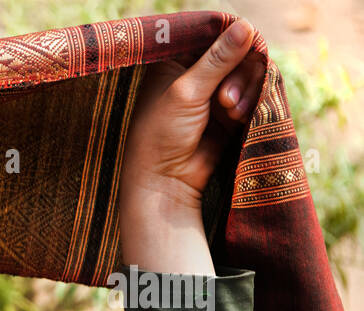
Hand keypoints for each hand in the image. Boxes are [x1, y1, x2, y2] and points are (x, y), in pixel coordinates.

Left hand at [120, 17, 265, 213]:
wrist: (166, 183)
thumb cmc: (162, 136)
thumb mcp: (187, 92)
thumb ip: (218, 59)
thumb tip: (245, 25)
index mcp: (172, 61)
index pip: (209, 32)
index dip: (229, 36)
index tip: (243, 43)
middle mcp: (193, 73)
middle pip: (235, 51)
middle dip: (238, 72)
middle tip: (224, 99)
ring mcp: (212, 92)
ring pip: (246, 72)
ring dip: (244, 89)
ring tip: (230, 111)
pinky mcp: (227, 112)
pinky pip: (251, 94)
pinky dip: (249, 103)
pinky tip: (237, 118)